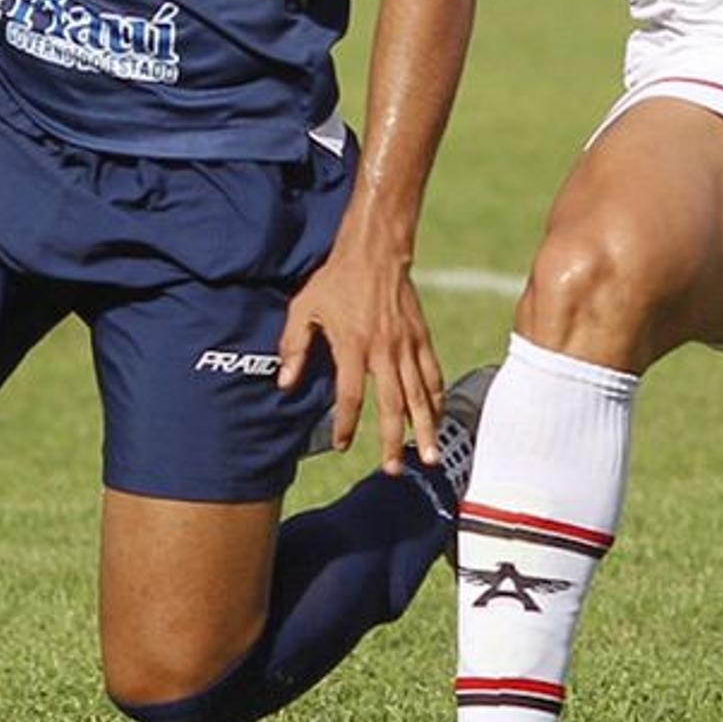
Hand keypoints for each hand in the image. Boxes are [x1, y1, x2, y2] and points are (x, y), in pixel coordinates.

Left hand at [276, 230, 446, 470]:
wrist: (375, 252)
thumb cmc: (335, 281)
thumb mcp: (304, 309)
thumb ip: (293, 346)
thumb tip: (283, 383)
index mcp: (352, 346)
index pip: (350, 396)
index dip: (347, 425)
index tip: (344, 445)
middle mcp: (383, 350)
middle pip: (392, 404)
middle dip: (394, 440)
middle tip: (393, 469)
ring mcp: (406, 345)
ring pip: (420, 394)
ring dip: (425, 427)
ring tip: (430, 457)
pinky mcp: (421, 338)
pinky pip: (432, 374)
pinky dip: (437, 398)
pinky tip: (438, 417)